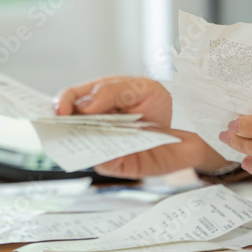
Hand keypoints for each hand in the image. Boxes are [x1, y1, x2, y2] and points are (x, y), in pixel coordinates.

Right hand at [55, 76, 227, 177]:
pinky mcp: (117, 164)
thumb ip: (111, 92)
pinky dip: (103, 158)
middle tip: (60, 125)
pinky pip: (103, 163)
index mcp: (98, 98)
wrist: (191, 130)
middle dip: (61, 124)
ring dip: (80, 142)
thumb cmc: (164, 104)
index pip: (70, 98)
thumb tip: (84, 105)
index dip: (61, 102)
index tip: (61, 109)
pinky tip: (111, 151)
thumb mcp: (141, 88)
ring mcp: (105, 143)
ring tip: (83, 137)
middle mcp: (97, 122)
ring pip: (81, 145)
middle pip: (68, 124)